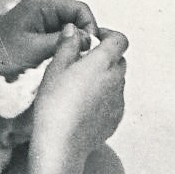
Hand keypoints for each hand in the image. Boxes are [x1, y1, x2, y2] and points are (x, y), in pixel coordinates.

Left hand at [0, 0, 99, 78]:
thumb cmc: (2, 55)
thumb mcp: (36, 49)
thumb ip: (64, 42)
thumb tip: (90, 40)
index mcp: (42, 3)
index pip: (80, 8)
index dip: (90, 26)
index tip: (92, 47)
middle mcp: (42, 6)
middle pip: (76, 17)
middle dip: (84, 35)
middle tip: (86, 56)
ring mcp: (39, 18)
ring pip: (69, 28)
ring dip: (74, 42)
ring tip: (74, 59)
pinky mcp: (37, 31)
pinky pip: (59, 35)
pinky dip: (64, 46)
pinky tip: (63, 59)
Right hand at [32, 24, 128, 157]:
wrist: (61, 143)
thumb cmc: (54, 104)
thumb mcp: (55, 68)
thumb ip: (68, 45)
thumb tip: (73, 30)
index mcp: (103, 62)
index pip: (120, 40)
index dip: (109, 36)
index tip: (93, 39)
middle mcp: (117, 79)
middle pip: (119, 60)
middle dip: (105, 58)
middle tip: (82, 63)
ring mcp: (119, 100)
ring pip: (117, 82)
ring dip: (104, 79)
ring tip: (80, 87)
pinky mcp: (116, 118)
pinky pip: (114, 101)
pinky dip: (103, 99)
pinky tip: (83, 106)